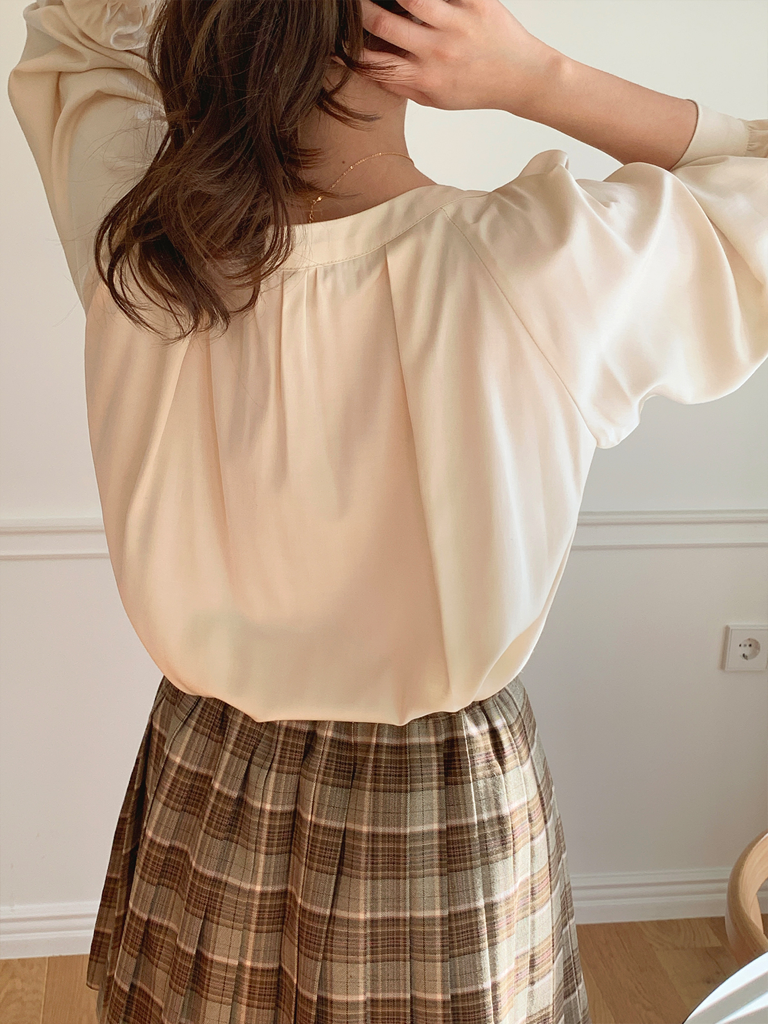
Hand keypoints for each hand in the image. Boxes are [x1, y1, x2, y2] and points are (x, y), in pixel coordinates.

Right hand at [357, 0, 562, 114]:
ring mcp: (457, 24)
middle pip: (383, 23)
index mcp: (425, 78)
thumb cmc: (476, 88)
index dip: (350, 48)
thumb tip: (368, 70)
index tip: (337, 39)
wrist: (522, 78)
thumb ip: (403, 86)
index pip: (374, 61)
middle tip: (351, 5)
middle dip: (361, 10)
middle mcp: (437, 52)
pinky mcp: (475, 3)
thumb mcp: (436, 99)